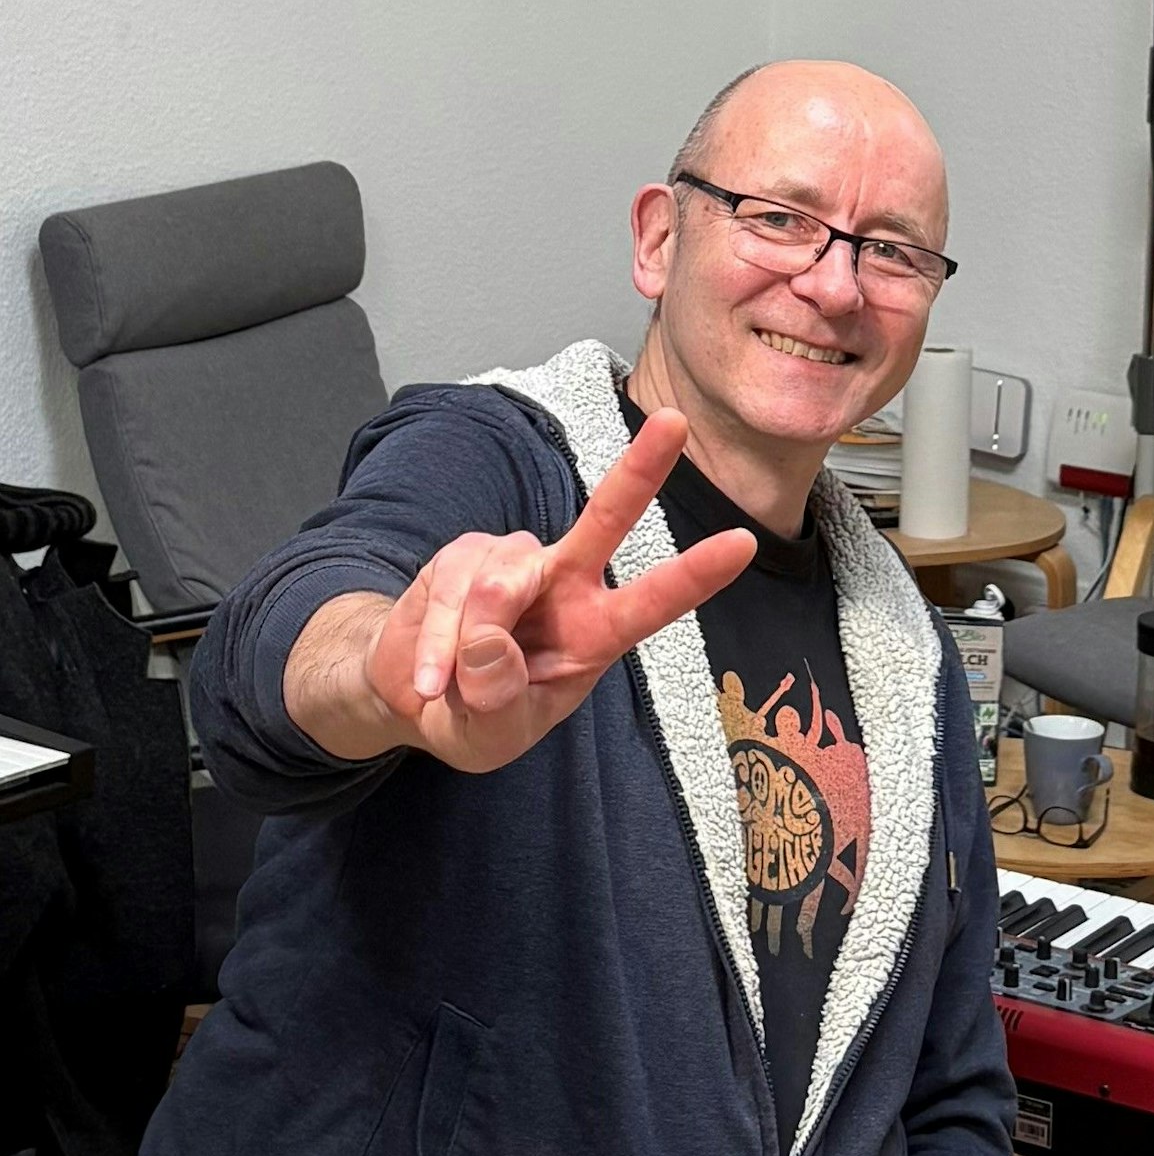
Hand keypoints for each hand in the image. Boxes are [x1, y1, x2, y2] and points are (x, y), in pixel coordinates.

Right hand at [362, 408, 754, 772]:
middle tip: (674, 421)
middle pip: (605, 518)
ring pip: (500, 586)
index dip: (696, 574)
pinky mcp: (467, 554)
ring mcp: (517, 562)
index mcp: (596, 632)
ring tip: (451, 685)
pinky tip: (432, 674)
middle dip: (639, 469)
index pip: (653, 602)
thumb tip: (490, 638)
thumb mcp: (492, 734)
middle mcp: (566, 584)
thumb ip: (498, 698)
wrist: (409, 699)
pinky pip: (454, 589)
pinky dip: (437, 641)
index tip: (742, 542)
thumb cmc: (474, 716)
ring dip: (467, 645)